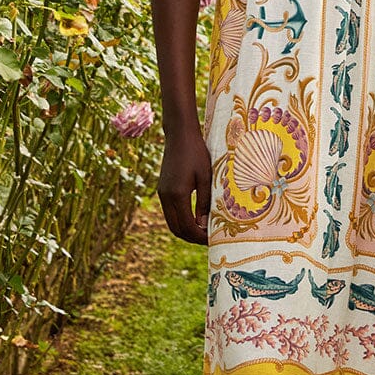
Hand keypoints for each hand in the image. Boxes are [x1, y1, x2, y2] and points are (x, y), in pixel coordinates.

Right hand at [156, 124, 211, 246]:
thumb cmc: (197, 153)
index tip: (212, 240)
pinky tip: (194, 218)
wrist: (180, 135)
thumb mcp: (205, 177)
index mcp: (177, 194)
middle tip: (208, 239)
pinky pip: (170, 212)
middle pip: (176, 229)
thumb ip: (204, 202)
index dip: (199, 237)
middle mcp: (166, 197)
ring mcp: (162, 193)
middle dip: (192, 237)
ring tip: (203, 230)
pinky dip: (180, 220)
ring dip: (185, 230)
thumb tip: (205, 225)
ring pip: (171, 222)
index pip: (187, 226)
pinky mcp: (162, 189)